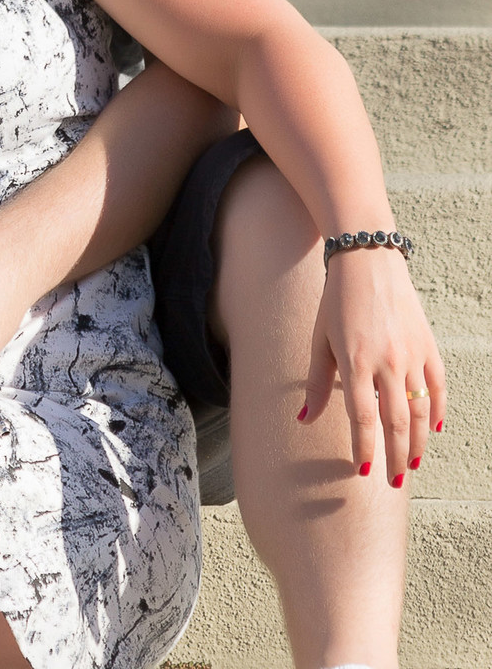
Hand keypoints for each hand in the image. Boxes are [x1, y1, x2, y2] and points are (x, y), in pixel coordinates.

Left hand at [299, 247, 446, 484]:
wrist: (367, 260)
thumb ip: (318, 384)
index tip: (363, 471)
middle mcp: (387, 361)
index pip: (363, 419)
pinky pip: (437, 385)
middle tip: (395, 482)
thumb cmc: (336, 300)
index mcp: (356, 361)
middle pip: (396, 422)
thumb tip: (304, 421)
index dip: (364, 449)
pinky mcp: (428, 344)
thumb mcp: (320, 339)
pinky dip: (437, 409)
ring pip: (421, 410)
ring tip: (413, 463)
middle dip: (396, 457)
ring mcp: (411, 353)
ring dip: (419, 441)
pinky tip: (434, 428)